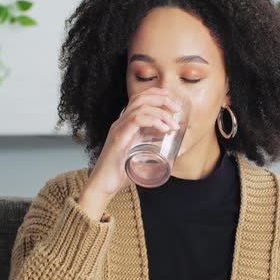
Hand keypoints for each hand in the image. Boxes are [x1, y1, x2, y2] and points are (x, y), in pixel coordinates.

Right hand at [78, 87, 181, 219]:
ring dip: (161, 113)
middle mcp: (120, 124)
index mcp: (124, 125)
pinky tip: (164, 129)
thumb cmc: (120, 173)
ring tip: (173, 124)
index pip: (138, 100)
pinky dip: (153, 121)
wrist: (103, 185)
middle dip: (161, 99)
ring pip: (140, 108)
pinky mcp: (119, 138)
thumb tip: (172, 151)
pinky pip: (136, 120)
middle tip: (176, 109)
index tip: (170, 98)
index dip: (154, 94)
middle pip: (140, 99)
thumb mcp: (139, 156)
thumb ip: (151, 149)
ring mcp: (118, 129)